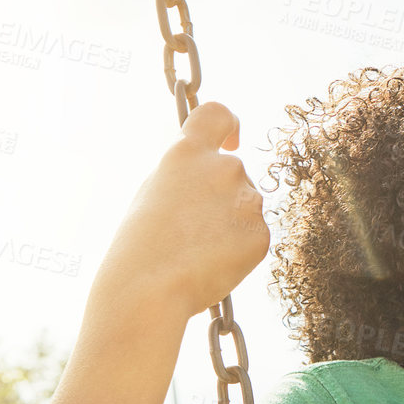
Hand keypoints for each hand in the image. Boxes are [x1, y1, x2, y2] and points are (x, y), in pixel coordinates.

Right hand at [98, 102, 268, 319]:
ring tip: (196, 249)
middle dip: (221, 195)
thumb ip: (187, 174)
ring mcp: (248, 200)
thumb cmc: (141, 245)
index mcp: (187, 152)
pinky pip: (255, 236)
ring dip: (230, 222)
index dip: (229, 125)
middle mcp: (224, 168)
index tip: (230, 139)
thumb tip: (210, 173)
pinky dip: (240, 249)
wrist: (150, 288)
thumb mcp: (154, 192)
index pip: (218, 114)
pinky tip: (213, 262)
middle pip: (234, 172)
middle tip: (191, 227)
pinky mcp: (262, 233)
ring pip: (247, 206)